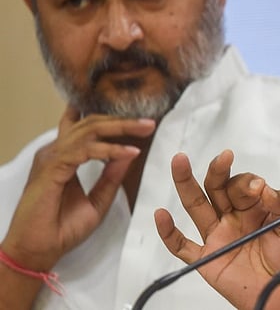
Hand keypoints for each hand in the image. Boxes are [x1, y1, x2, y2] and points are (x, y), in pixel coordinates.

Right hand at [1, 105, 151, 270]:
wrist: (38, 250)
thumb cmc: (62, 229)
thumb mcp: (98, 200)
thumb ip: (111, 177)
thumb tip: (129, 154)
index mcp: (65, 158)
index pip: (87, 128)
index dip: (113, 121)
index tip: (141, 120)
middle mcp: (57, 152)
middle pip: (92, 124)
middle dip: (123, 121)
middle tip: (149, 121)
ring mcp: (53, 158)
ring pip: (89, 130)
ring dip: (120, 128)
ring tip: (146, 128)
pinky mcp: (52, 168)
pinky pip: (84, 150)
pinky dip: (109, 150)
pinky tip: (129, 152)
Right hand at [155, 150, 279, 309]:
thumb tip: (265, 188)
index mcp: (255, 208)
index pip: (242, 185)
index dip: (247, 182)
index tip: (258, 188)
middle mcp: (234, 218)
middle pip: (217, 187)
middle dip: (217, 170)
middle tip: (223, 158)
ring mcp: (218, 236)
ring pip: (196, 206)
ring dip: (186, 183)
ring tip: (179, 163)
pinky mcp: (207, 258)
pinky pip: (181, 245)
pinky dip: (168, 232)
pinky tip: (161, 215)